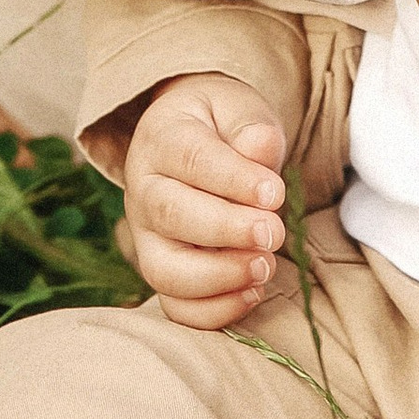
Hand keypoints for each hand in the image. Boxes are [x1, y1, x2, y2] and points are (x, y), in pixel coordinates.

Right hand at [117, 74, 289, 327]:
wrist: (192, 141)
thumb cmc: (221, 126)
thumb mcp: (237, 107)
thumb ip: (250, 126)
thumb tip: (260, 150)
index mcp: (162, 141)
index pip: (191, 159)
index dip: (233, 180)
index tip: (273, 192)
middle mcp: (144, 192)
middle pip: (172, 215)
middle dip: (227, 230)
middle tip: (272, 232)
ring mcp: (148, 238)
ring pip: (165, 271)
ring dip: (219, 276)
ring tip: (264, 266)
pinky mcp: (162, 272)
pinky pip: (176, 307)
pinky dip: (214, 311)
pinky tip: (253, 291)